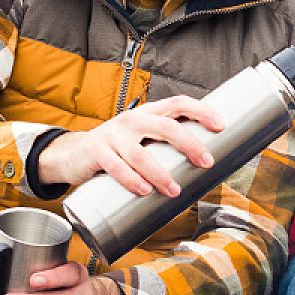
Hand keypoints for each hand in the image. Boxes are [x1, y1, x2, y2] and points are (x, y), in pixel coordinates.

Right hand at [36, 96, 224, 196]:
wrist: (73, 154)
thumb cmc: (116, 148)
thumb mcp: (141, 139)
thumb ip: (165, 146)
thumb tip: (205, 164)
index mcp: (147, 113)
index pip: (178, 103)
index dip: (201, 111)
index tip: (221, 125)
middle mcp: (132, 120)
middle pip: (165, 126)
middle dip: (189, 143)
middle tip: (206, 162)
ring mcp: (113, 135)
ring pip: (140, 153)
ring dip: (160, 173)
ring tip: (174, 190)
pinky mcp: (96, 152)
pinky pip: (116, 166)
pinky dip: (131, 179)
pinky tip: (144, 190)